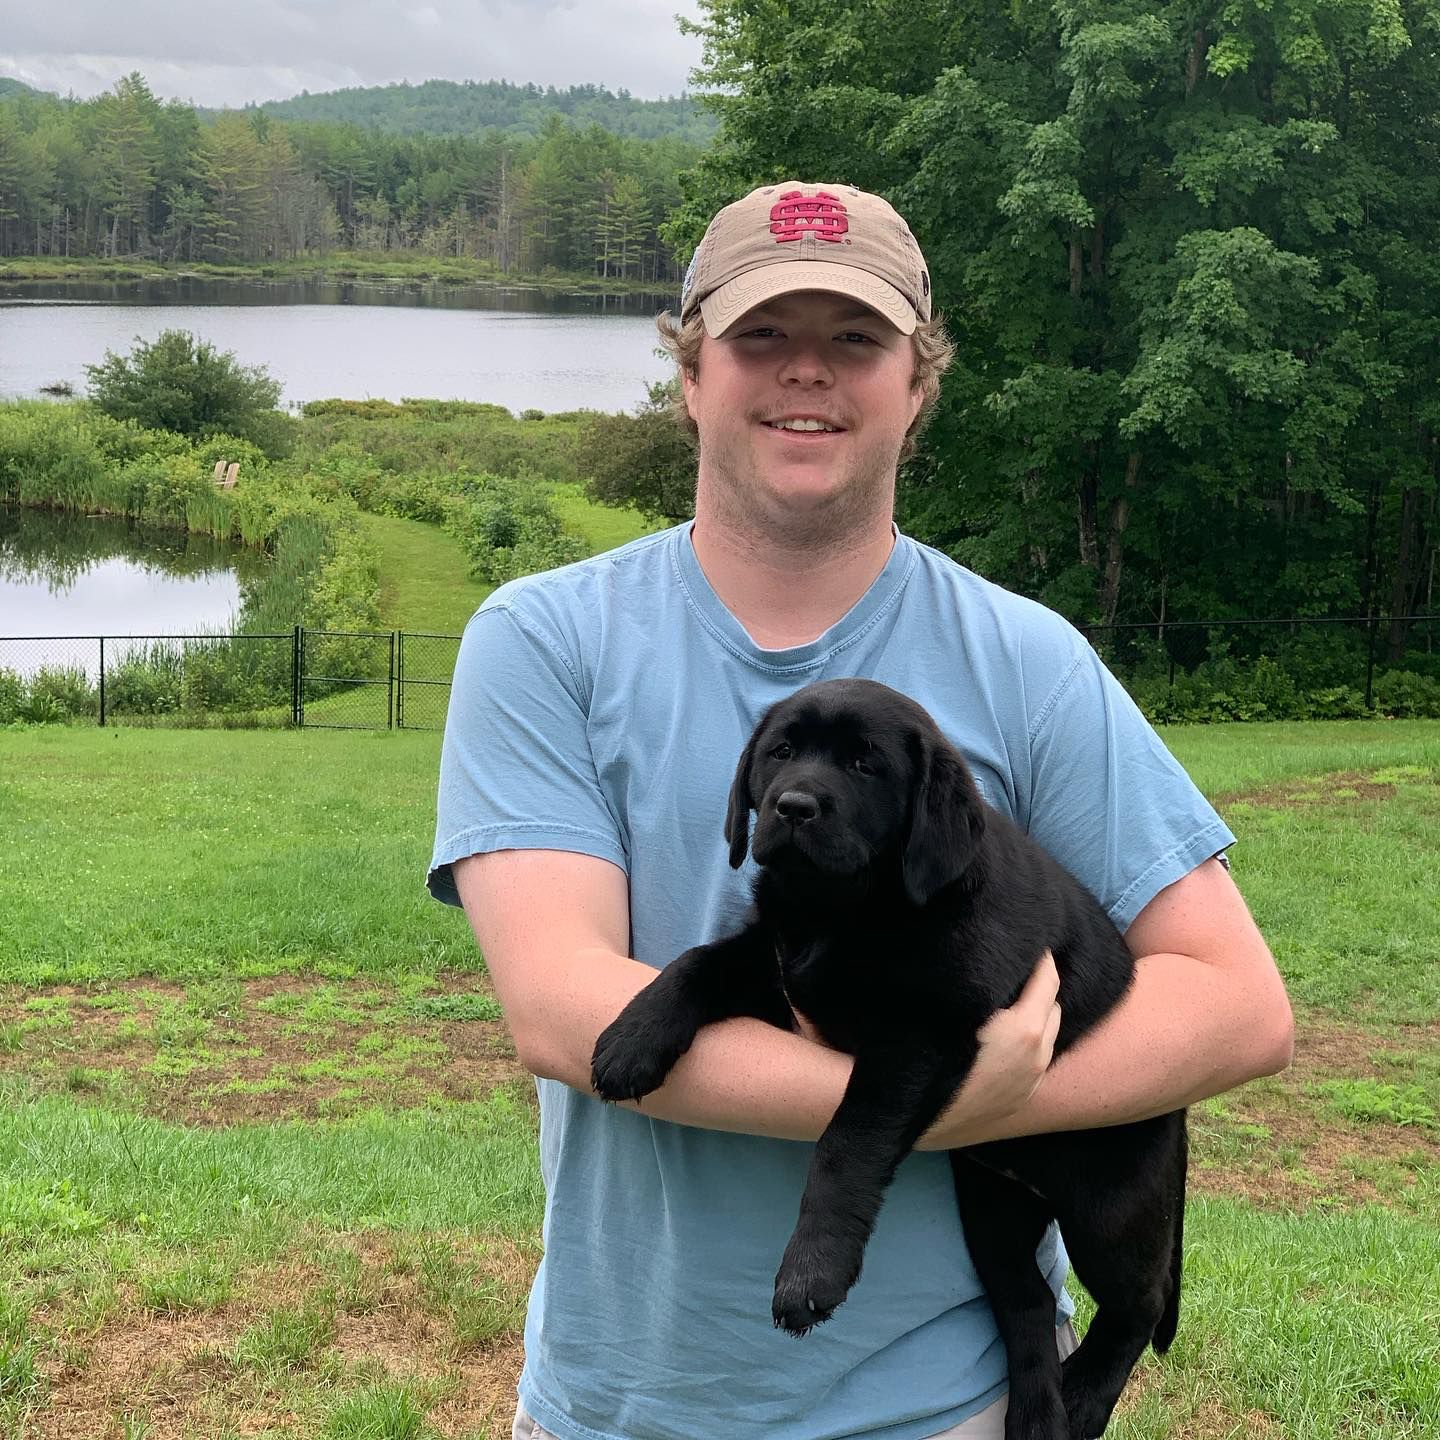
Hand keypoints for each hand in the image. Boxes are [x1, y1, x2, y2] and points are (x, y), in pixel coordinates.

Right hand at [918, 951, 1062, 1148]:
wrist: (917, 1118)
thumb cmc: (930, 1056)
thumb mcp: (951, 1011)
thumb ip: (976, 984)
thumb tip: (980, 959)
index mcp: (1023, 1028)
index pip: (1047, 978)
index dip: (1040, 956)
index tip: (1029, 942)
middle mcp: (1037, 1053)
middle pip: (1053, 1003)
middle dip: (1041, 984)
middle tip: (1019, 968)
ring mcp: (1033, 1079)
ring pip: (1049, 1032)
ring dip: (1039, 1013)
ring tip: (1015, 1000)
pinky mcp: (1023, 1097)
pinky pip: (1039, 1057)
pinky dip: (1033, 1040)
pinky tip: (1010, 1035)